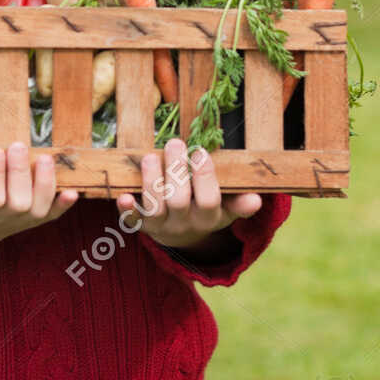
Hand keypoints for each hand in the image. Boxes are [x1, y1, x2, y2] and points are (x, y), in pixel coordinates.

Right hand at [0, 142, 78, 256]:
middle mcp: (3, 219)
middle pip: (18, 201)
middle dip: (20, 173)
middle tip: (18, 145)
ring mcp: (22, 221)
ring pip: (39, 207)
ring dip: (45, 183)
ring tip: (45, 157)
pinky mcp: (35, 220)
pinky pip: (53, 216)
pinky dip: (64, 205)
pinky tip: (74, 191)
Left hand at [116, 136, 261, 252]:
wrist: (182, 236)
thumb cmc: (206, 210)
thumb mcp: (227, 208)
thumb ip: (239, 203)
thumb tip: (257, 200)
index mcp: (208, 218)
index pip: (209, 201)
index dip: (204, 177)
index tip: (200, 151)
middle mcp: (184, 224)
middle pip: (179, 201)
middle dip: (176, 170)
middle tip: (174, 143)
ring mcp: (161, 226)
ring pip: (155, 208)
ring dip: (151, 181)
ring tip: (151, 156)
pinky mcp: (141, 225)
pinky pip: (132, 220)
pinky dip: (127, 209)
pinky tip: (122, 195)